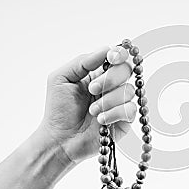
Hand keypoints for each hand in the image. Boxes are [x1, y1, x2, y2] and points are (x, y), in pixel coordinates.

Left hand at [39, 46, 136, 163]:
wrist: (59, 139)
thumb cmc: (58, 110)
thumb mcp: (61, 78)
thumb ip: (82, 61)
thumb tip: (106, 50)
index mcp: (98, 73)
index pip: (117, 57)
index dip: (119, 54)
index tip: (111, 57)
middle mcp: (112, 85)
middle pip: (127, 70)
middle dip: (110, 78)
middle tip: (92, 89)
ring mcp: (120, 102)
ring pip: (129, 90)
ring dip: (108, 100)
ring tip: (92, 111)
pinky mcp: (125, 120)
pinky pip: (130, 110)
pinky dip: (114, 113)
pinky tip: (101, 121)